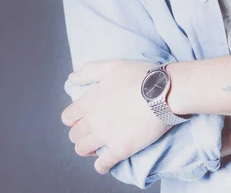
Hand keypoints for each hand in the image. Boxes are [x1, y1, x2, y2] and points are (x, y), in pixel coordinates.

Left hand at [61, 59, 172, 174]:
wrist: (163, 93)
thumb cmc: (139, 76)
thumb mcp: (113, 65)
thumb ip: (89, 71)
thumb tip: (71, 78)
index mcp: (89, 102)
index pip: (67, 117)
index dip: (75, 116)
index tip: (85, 115)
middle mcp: (93, 121)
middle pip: (74, 135)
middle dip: (81, 132)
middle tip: (94, 128)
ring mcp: (105, 137)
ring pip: (83, 150)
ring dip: (88, 147)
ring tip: (99, 143)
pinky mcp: (120, 149)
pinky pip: (102, 165)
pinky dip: (101, 164)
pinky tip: (106, 160)